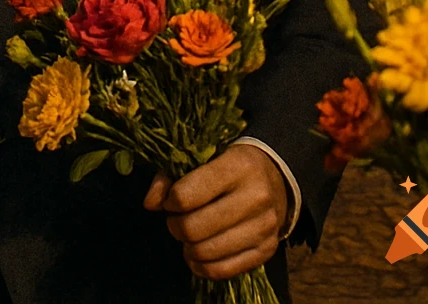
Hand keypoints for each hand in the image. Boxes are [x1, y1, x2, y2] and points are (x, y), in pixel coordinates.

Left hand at [144, 144, 286, 281]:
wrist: (277, 178)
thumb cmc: (230, 166)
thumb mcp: (203, 157)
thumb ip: (170, 175)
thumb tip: (150, 204)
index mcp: (238, 166)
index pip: (187, 194)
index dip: (170, 201)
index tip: (172, 200)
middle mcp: (255, 197)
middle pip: (194, 227)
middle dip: (176, 227)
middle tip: (177, 220)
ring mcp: (264, 227)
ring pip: (206, 252)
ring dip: (188, 248)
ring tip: (188, 237)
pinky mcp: (267, 250)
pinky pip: (223, 271)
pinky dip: (202, 267)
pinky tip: (197, 255)